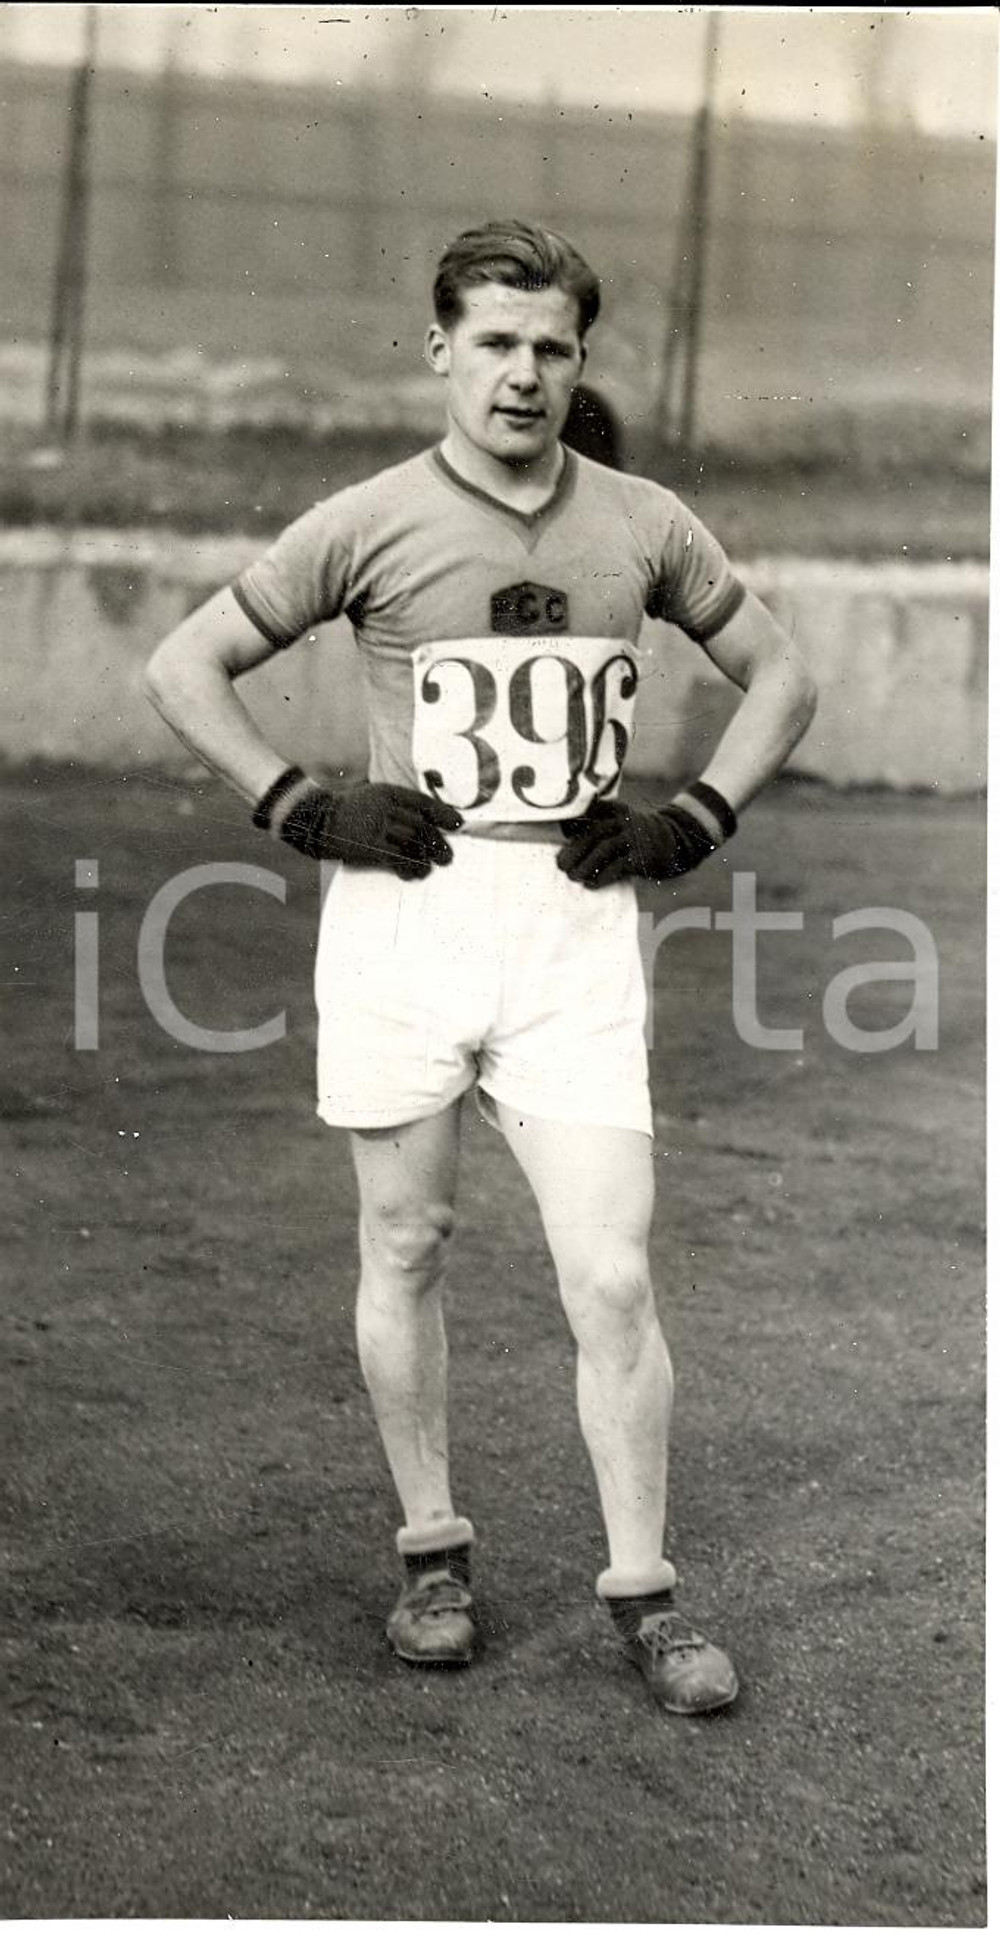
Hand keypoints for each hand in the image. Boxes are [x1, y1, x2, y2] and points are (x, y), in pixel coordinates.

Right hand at [275, 780, 463, 879]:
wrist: (316, 820)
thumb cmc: (349, 810)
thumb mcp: (372, 795)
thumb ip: (396, 802)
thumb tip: (427, 817)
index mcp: (387, 792)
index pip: (423, 803)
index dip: (443, 814)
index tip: (458, 824)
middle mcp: (384, 807)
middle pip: (421, 826)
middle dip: (438, 843)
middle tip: (448, 856)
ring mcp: (376, 826)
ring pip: (412, 844)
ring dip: (427, 858)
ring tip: (434, 867)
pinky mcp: (369, 846)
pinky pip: (398, 858)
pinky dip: (410, 867)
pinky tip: (416, 873)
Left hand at [556, 798, 718, 888]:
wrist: (675, 841)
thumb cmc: (637, 836)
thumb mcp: (621, 823)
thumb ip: (599, 827)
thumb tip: (566, 844)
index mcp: (616, 809)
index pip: (589, 813)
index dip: (572, 823)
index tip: (561, 835)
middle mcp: (625, 820)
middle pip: (593, 832)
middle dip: (574, 850)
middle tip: (560, 865)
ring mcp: (635, 837)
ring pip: (604, 848)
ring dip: (585, 864)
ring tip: (573, 877)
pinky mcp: (642, 856)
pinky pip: (618, 866)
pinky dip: (602, 876)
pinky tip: (591, 884)